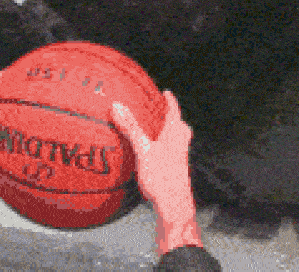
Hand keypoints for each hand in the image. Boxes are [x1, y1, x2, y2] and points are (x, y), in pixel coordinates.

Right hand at [111, 91, 195, 224]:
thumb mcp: (143, 149)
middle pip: (179, 126)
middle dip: (172, 117)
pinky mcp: (176, 170)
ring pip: (177, 139)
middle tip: (161, 111)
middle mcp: (181, 144)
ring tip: (155, 131)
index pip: (174, 112)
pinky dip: (163, 147)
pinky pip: (170, 152)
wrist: (174, 205)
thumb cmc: (161, 176)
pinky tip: (151, 156)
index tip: (166, 92)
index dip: (170, 101)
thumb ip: (131, 128)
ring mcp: (180, 158)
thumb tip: (117, 105)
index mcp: (176, 134)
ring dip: (168, 133)